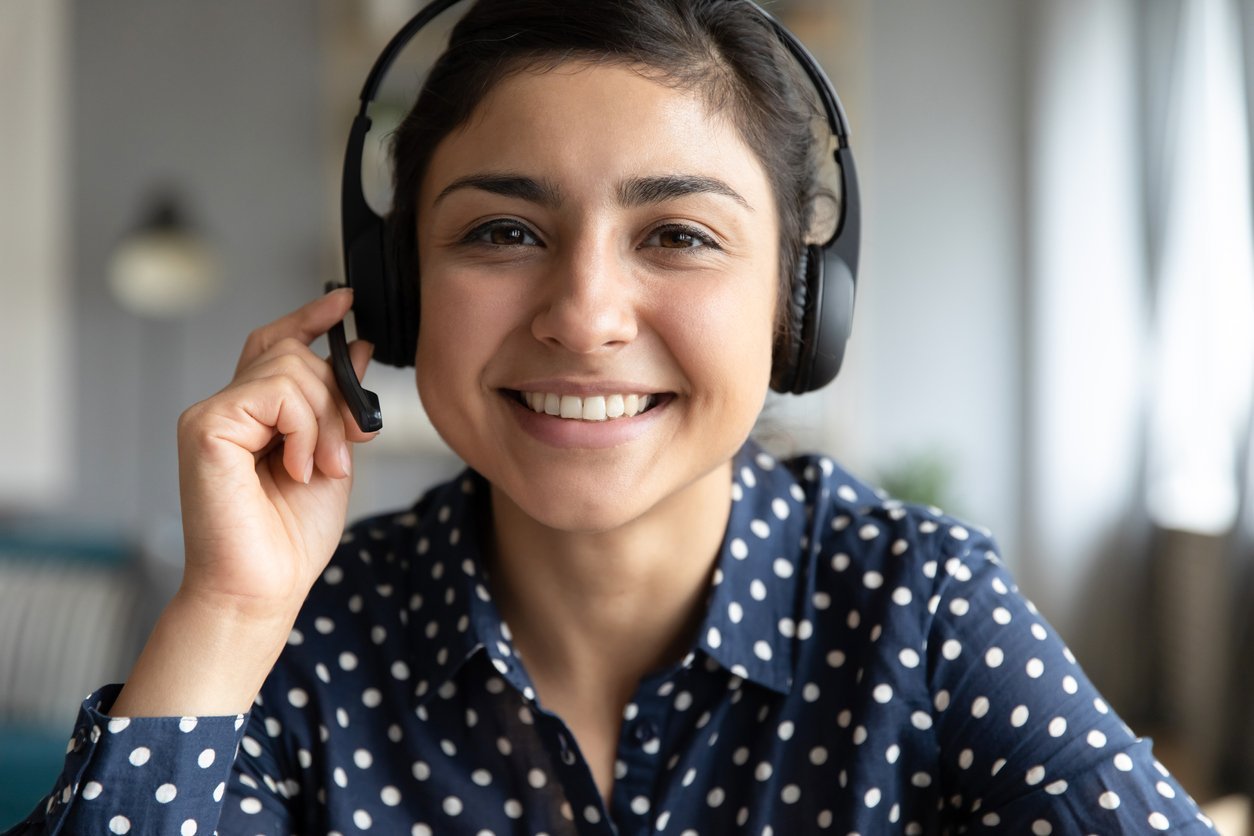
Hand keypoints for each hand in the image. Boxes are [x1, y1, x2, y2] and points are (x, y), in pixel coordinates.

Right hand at [175, 289, 375, 621]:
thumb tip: (358, 349)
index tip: (347, 302)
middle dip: (336, 396)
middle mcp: (226, 408)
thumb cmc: (290, 537)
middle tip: (346, 450)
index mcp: (253, 415)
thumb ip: (339, 405)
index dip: (309, 318)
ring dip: (325, 422)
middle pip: (294, 354)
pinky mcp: (205, 426)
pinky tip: (297, 468)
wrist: (262, 589)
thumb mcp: (332, 456)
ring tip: (320, 470)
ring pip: (290, 370)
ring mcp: (211, 415)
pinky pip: (273, 394)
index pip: (276, 344)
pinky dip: (302, 429)